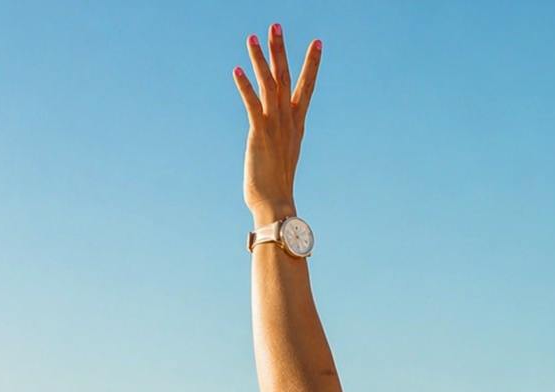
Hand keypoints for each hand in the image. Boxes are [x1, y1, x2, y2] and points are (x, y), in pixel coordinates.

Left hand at [233, 24, 320, 224]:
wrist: (275, 203)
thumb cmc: (276, 185)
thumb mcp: (282, 155)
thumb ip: (280, 139)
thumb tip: (277, 138)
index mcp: (297, 124)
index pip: (307, 87)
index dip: (312, 64)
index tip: (317, 43)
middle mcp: (289, 121)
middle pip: (287, 78)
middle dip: (281, 50)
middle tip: (276, 25)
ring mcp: (275, 127)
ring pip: (270, 85)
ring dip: (261, 60)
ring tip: (253, 37)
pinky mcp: (259, 134)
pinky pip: (252, 105)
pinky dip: (245, 87)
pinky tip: (237, 70)